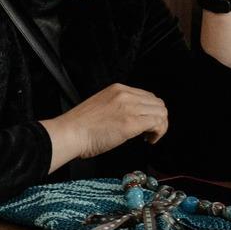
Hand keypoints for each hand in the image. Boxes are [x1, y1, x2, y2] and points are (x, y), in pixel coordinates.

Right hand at [47, 83, 168, 164]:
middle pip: (158, 103)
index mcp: (117, 89)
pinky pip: (158, 123)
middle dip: (158, 118)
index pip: (147, 96)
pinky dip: (158, 133)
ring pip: (161, 112)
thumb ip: (118, 106)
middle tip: (149, 132)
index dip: (150, 111)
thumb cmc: (79, 127)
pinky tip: (149, 140)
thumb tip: (132, 117)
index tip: (145, 123)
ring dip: (160, 126)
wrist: (69, 133)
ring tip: (149, 137)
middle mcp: (126, 95)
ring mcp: (129, 107)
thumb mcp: (101, 106)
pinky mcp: (132, 122)